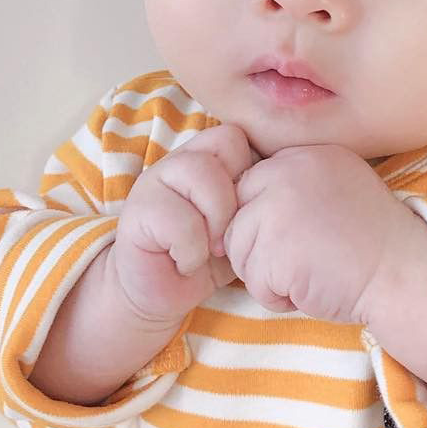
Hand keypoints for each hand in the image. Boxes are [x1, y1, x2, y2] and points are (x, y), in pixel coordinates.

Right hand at [111, 123, 262, 323]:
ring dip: (216, 221)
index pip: (242, 135)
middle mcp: (182, 158)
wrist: (159, 292)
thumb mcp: (242, 222)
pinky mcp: (138, 212)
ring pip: (202, 173)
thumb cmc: (208, 255)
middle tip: (233, 232)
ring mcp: (155, 180)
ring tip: (212, 249)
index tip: (248, 213)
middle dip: (238, 193)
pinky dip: (191, 251)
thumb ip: (257, 195)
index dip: (254, 171)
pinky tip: (186, 263)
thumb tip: (289, 181)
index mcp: (209, 155)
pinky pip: (180, 221)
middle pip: (227, 141)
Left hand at [221, 143, 421, 324]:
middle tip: (297, 261)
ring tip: (307, 274)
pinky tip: (309, 289)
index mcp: (306, 154)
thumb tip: (250, 205)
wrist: (405, 272)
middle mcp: (288, 170)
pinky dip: (275, 296)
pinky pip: (252, 279)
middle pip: (238, 213)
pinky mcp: (276, 245)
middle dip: (257, 245)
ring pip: (239, 248)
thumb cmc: (373, 242)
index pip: (252, 183)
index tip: (291, 238)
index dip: (264, 219)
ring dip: (266, 273)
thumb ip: (297, 184)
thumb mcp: (338, 188)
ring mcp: (279, 204)